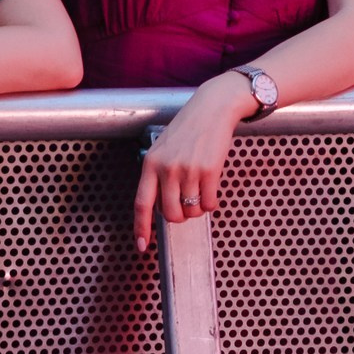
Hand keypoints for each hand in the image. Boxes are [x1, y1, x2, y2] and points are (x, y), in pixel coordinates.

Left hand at [134, 72, 256, 249]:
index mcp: (151, 163)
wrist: (212, 108)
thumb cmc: (188, 128)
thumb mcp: (163, 148)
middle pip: (170, 214)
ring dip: (197, 208)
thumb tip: (161, 207)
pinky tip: (212, 189)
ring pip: (191, 210)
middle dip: (179, 216)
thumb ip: (158, 174)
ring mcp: (189, 170)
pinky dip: (211, 203)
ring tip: (199, 191)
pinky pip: (209, 204)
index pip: (142, 203)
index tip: (142, 246)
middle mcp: (167, 168)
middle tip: (186, 204)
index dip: (141, 228)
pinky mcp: (210, 171)